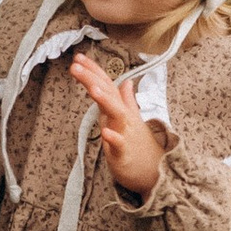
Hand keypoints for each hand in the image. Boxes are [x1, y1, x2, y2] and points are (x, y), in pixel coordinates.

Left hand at [71, 52, 167, 199]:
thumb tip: (125, 82)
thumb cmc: (140, 147)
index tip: (78, 57)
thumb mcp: (131, 120)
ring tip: (93, 88)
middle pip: (109, 94)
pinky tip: (105, 133)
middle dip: (92, 78)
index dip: (93, 71)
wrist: (155, 173)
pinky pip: (120, 146)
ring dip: (105, 100)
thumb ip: (126, 100)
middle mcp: (123, 118)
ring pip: (116, 114)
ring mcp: (125, 135)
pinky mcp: (124, 155)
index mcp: (120, 110)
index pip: (107, 85)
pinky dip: (113, 139)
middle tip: (75, 65)